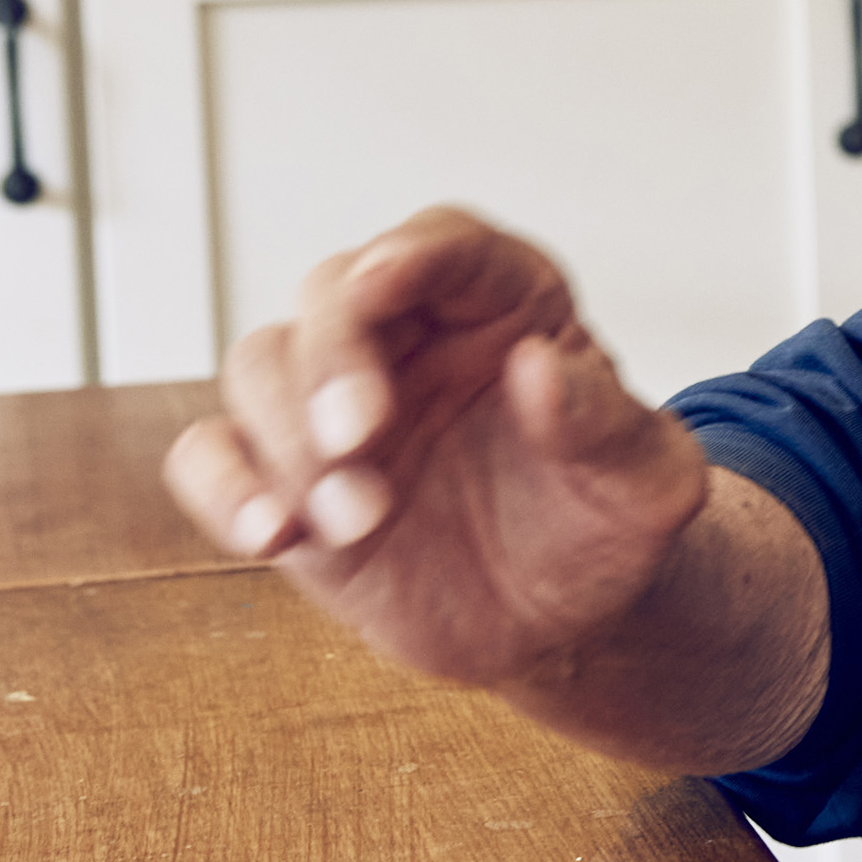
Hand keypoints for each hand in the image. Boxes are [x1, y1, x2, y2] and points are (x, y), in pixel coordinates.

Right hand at [165, 207, 709, 693]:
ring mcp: (335, 402)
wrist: (562, 617)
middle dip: (331, 357)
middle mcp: (408, 335)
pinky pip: (212, 453)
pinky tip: (272, 536)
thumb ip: (605, 424)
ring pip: (261, 363)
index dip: (410, 254)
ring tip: (360, 522)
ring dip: (288, 438)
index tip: (382, 282)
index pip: (449, 244)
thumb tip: (540, 368)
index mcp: (506, 305)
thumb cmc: (607, 524)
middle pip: (333, 293)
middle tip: (359, 439)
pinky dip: (223, 486)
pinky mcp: (285, 476)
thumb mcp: (648, 482)